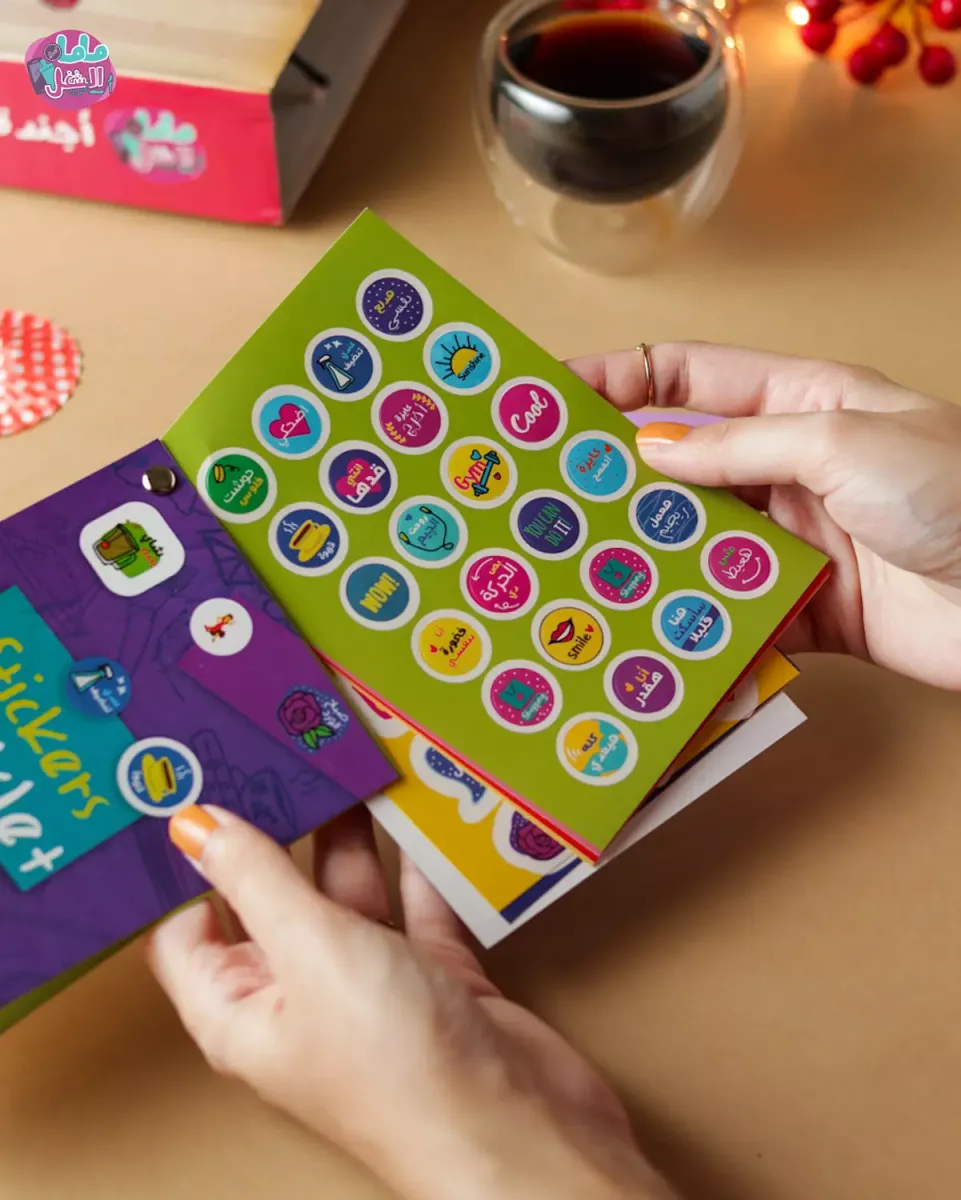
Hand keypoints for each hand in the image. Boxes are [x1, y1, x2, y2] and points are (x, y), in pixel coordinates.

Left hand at [147, 805, 675, 1199]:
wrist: (521, 1130)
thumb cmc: (397, 1064)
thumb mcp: (312, 950)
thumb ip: (257, 878)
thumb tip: (191, 825)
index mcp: (240, 1008)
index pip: (186, 924)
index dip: (187, 857)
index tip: (196, 779)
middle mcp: (300, 997)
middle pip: (273, 896)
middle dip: (281, 827)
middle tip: (287, 749)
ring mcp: (371, 988)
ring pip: (350, 895)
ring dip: (356, 838)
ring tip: (355, 762)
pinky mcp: (435, 980)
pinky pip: (417, 907)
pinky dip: (421, 866)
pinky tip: (423, 814)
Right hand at [567, 343, 960, 690]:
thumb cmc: (957, 493)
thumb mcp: (842, 440)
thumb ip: (741, 446)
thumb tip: (652, 450)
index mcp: (803, 401)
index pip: (691, 379)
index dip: (622, 379)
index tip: (555, 395)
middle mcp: (792, 467)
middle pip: (684, 465)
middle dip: (619, 476)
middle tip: (550, 492)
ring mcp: (795, 540)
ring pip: (698, 542)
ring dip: (649, 552)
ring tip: (583, 562)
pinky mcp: (805, 608)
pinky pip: (731, 611)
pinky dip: (693, 620)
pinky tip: (650, 625)